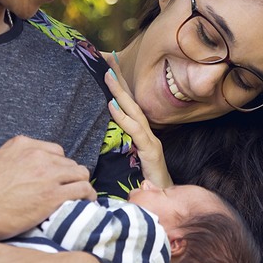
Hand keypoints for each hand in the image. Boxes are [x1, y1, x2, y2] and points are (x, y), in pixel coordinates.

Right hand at [0, 135, 95, 248]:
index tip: (56, 181)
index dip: (58, 168)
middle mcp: (38, 155)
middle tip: (65, 193)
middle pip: (68, 163)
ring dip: (80, 186)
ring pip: (80, 174)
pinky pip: (83, 190)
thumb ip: (17, 163)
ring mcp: (47, 174)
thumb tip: (29, 177)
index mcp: (23, 144)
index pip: (55, 152)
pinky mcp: (53, 195)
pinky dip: (88, 197)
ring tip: (78, 200)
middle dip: (68, 178)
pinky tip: (85, 205)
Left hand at [105, 54, 171, 188]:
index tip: (107, 67)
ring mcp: (151, 142)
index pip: (129, 105)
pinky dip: (123, 116)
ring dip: (120, 92)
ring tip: (107, 75)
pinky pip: (135, 131)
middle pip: (132, 101)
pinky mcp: (152, 152)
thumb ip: (117, 149)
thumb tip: (100, 136)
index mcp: (141, 134)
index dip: (119, 87)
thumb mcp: (125, 163)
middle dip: (120, 80)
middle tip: (107, 59)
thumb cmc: (143, 185)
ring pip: (134, 111)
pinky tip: (112, 104)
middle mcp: (148, 133)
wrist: (162, 203)